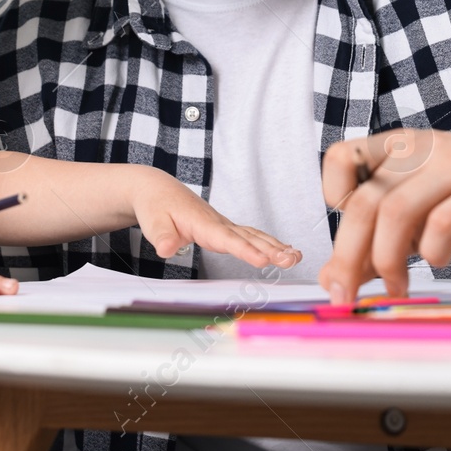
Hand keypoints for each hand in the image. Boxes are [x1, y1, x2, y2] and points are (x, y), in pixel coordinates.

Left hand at [130, 169, 302, 269]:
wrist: (158, 189)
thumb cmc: (156, 207)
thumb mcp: (153, 223)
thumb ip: (162, 237)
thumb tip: (166, 249)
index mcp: (202, 223)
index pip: (227, 239)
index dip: (245, 250)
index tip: (263, 260)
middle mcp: (218, 222)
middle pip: (249, 237)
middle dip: (272, 249)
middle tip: (292, 260)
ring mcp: (224, 224)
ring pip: (255, 235)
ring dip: (276, 246)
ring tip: (297, 257)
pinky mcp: (225, 227)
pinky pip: (251, 235)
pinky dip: (269, 242)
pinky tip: (284, 250)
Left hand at [318, 127, 450, 301]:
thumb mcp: (428, 207)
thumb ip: (382, 237)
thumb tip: (334, 278)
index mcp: (400, 147)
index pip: (340, 158)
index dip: (332, 196)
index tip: (349, 234)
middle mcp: (421, 150)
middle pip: (363, 201)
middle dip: (347, 256)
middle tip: (346, 295)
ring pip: (394, 211)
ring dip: (385, 261)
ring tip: (396, 288)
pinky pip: (443, 222)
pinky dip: (431, 252)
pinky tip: (439, 262)